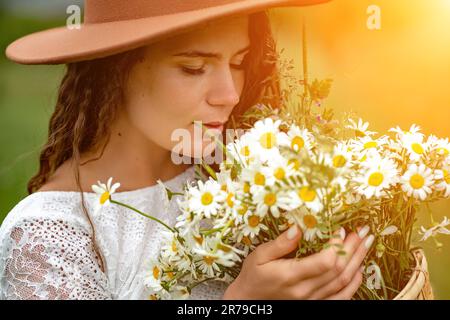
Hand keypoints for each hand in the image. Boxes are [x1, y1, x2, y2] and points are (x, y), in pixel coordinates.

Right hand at [223, 225, 372, 299]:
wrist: (249, 301)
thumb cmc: (254, 275)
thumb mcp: (260, 255)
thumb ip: (280, 243)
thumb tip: (298, 227)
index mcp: (291, 275)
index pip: (324, 262)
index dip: (337, 246)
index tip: (340, 230)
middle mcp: (305, 290)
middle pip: (338, 269)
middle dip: (353, 248)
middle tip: (362, 231)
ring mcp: (312, 300)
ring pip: (343, 282)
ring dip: (357, 261)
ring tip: (366, 244)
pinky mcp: (315, 304)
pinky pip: (341, 297)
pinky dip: (353, 284)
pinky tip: (359, 269)